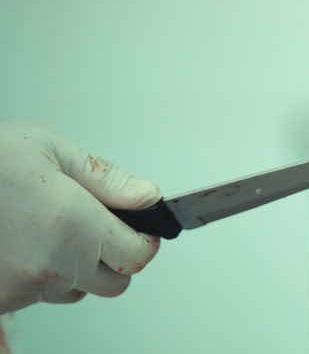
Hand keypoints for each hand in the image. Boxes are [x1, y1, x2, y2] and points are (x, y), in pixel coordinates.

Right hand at [0, 118, 160, 313]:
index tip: (142, 232)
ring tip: (47, 230)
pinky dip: (39, 277)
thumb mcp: (51, 149)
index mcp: (75, 223)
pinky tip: (24, 245)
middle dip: (116, 259)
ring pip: (74, 291)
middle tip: (98, 230)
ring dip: (75, 269)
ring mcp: (22, 287)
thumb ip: (108, 180)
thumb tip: (147, 196)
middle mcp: (52, 263)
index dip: (145, 242)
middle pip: (114, 283)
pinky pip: (36, 298)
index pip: (138, 256)